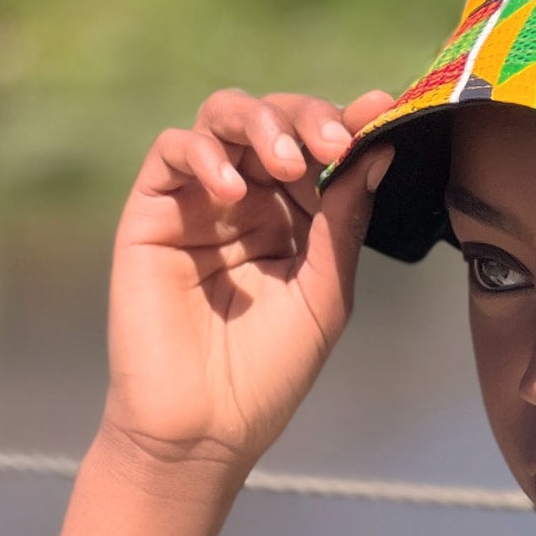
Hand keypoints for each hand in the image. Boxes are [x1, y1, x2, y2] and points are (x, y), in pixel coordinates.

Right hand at [100, 87, 393, 475]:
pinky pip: (171, 151)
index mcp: (296, 216)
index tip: (383, 108)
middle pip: (275, 121)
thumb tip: (380, 149)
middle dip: (309, 118)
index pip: (321, 149)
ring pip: (222, 118)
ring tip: (286, 161)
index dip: (349, 123)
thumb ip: (344, 222)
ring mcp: (199, 201)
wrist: (204, 427)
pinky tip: (231, 191)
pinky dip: (203, 155)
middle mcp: (248, 199)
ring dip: (260, 125)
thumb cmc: (269, 371)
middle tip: (334, 142)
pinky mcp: (152, 211)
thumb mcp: (325, 293)